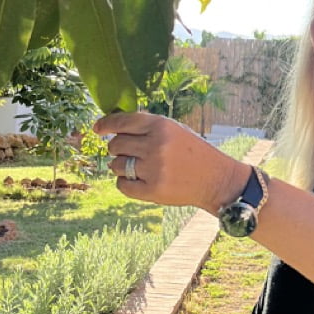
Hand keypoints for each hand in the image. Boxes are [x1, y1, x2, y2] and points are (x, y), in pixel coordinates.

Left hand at [93, 111, 245, 211]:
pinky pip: (122, 185)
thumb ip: (147, 127)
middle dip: (117, 149)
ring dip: (121, 167)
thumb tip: (112, 128)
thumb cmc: (192, 152)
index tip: (97, 129)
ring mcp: (153, 169)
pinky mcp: (152, 190)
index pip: (121, 122)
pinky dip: (125, 183)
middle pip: (115, 145)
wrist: (216, 179)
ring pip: (116, 165)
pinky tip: (138, 181)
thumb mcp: (174, 130)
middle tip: (130, 153)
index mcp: (161, 125)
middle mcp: (155, 145)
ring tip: (139, 168)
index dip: (105, 125)